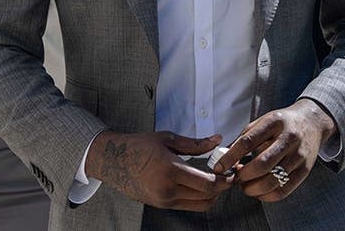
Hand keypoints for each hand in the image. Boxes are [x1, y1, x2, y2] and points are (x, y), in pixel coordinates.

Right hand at [86, 131, 234, 209]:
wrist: (112, 161)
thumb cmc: (139, 146)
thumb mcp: (168, 139)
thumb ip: (195, 143)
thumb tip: (218, 139)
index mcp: (170, 170)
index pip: (207, 184)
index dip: (224, 180)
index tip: (232, 172)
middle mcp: (167, 189)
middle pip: (207, 197)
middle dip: (222, 188)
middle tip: (228, 175)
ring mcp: (164, 200)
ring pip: (200, 205)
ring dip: (212, 195)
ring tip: (216, 180)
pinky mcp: (161, 205)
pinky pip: (188, 205)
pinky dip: (199, 197)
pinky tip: (200, 184)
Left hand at [211, 98, 336, 201]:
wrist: (312, 122)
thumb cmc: (281, 124)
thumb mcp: (262, 122)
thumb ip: (244, 138)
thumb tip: (223, 157)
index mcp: (274, 122)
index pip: (248, 141)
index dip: (230, 157)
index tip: (218, 167)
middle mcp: (289, 138)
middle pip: (262, 164)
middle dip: (244, 176)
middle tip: (236, 178)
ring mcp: (299, 155)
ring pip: (273, 180)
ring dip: (254, 188)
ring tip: (245, 186)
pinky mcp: (305, 170)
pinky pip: (284, 190)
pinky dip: (267, 196)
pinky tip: (259, 192)